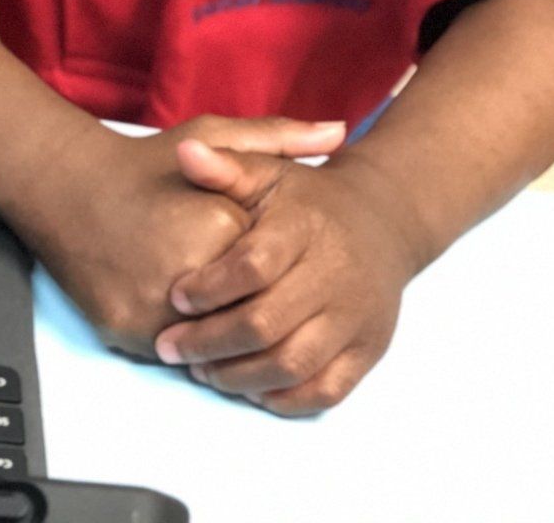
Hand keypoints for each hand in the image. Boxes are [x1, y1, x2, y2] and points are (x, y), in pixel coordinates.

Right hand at [24, 115, 347, 356]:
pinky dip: (177, 340)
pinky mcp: (124, 327)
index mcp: (217, 225)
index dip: (267, 265)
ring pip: (209, 342)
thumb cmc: (143, 163)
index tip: (252, 250)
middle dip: (244, 304)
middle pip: (244, 312)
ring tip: (209, 304)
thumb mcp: (209, 135)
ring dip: (215, 333)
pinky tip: (174, 311)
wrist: (63, 184)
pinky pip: (170, 351)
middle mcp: (187, 270)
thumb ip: (275, 139)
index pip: (271, 271)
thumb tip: (339, 134)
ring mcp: (153, 304)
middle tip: (234, 286)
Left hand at [154, 140, 425, 414]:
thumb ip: (225, 166)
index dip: (209, 288)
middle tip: (170, 347)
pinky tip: (247, 388)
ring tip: (200, 370)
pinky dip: (283, 399)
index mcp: (305, 229)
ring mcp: (356, 318)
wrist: (383, 221)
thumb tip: (183, 154)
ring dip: (239, 376)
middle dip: (209, 342)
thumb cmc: (306, 199)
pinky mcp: (369, 349)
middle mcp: (335, 276)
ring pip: (293, 365)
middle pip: (267, 325)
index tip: (174, 298)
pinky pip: (326, 390)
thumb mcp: (268, 172)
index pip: (253, 266)